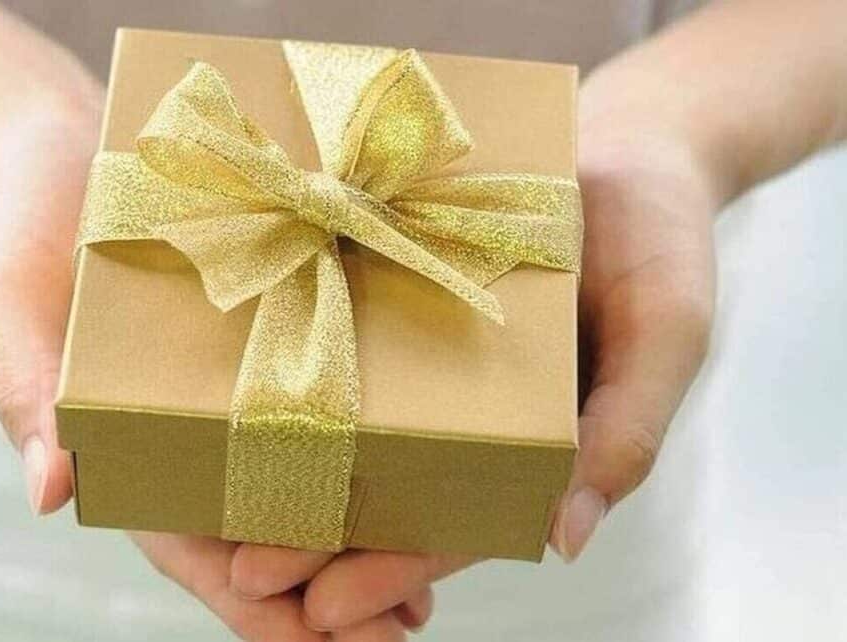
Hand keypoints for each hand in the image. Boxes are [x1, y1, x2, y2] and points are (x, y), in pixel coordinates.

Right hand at [0, 92, 429, 640]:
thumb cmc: (26, 228)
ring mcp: (238, 386)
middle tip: (403, 624)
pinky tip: (428, 461)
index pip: (193, 550)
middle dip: (331, 588)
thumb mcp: (12, 307)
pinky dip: (374, 438)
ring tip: (429, 573)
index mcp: (128, 448)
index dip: (255, 604)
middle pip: (265, 531)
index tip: (319, 641)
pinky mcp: (278, 328)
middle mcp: (192, 430)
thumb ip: (30, 397)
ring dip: (363, 531)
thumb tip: (51, 494)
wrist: (67, 145)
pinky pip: (328, 397)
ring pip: (305, 480)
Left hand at [223, 87, 718, 633]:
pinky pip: (338, 334)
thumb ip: (627, 433)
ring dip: (288, 470)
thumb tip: (564, 540)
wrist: (632, 146)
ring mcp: (423, 349)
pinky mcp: (393, 284)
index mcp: (530, 444)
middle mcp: (466, 407)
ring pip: (349, 427)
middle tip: (246, 579)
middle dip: (317, 542)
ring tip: (215, 517)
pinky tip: (232, 401)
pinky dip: (293, 374)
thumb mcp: (666, 336)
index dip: (393, 571)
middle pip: (385, 488)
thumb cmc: (663, 245)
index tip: (326, 613)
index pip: (456, 524)